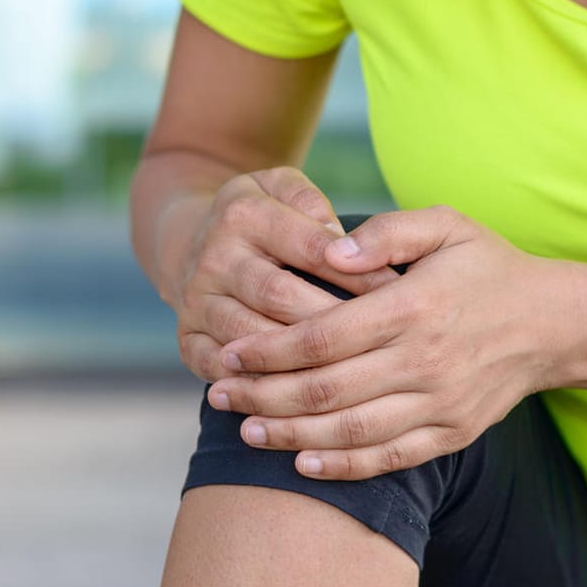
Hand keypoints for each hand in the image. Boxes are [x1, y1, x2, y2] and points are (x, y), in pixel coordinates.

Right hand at [170, 167, 399, 381]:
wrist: (193, 243)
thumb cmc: (266, 217)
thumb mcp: (284, 187)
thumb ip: (313, 201)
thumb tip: (341, 243)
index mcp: (244, 215)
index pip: (311, 248)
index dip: (357, 273)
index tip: (398, 294)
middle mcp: (214, 259)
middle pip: (280, 297)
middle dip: (334, 322)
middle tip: (382, 344)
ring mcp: (196, 303)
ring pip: (253, 339)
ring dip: (301, 361)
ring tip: (351, 376)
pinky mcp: (188, 340)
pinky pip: (223, 371)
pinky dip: (260, 387)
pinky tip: (302, 399)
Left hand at [208, 206, 564, 479]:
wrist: (554, 323)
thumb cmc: (489, 267)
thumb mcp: (446, 225)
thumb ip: (386, 231)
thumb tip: (328, 248)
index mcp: (413, 307)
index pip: (322, 337)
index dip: (268, 351)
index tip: (230, 354)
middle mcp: (424, 361)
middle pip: (325, 390)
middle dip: (262, 396)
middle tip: (219, 396)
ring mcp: (439, 403)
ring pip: (350, 431)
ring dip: (290, 435)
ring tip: (247, 431)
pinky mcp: (452, 433)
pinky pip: (389, 458)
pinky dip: (343, 465)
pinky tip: (303, 462)